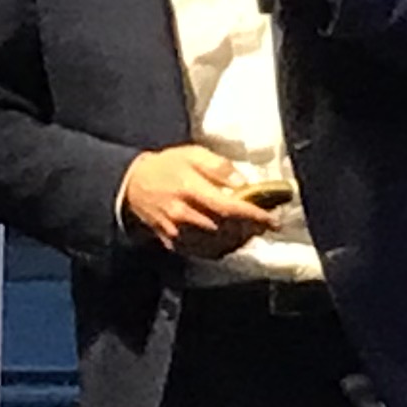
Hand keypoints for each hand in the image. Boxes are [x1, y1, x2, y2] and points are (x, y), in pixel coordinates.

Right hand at [123, 144, 273, 260]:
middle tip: (266, 222)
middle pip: (225, 229)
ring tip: (253, 229)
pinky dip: (224, 248)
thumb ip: (219, 167)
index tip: (272, 219)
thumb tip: (243, 183)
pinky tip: (233, 238)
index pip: (226, 207)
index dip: (253, 215)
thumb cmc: (167, 166)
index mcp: (189, 189)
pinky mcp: (173, 244)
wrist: (133, 185)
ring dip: (240, 240)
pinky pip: (205, 252)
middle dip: (251, 228)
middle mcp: (183, 214)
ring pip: (217, 244)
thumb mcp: (193, 154)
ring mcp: (177, 232)